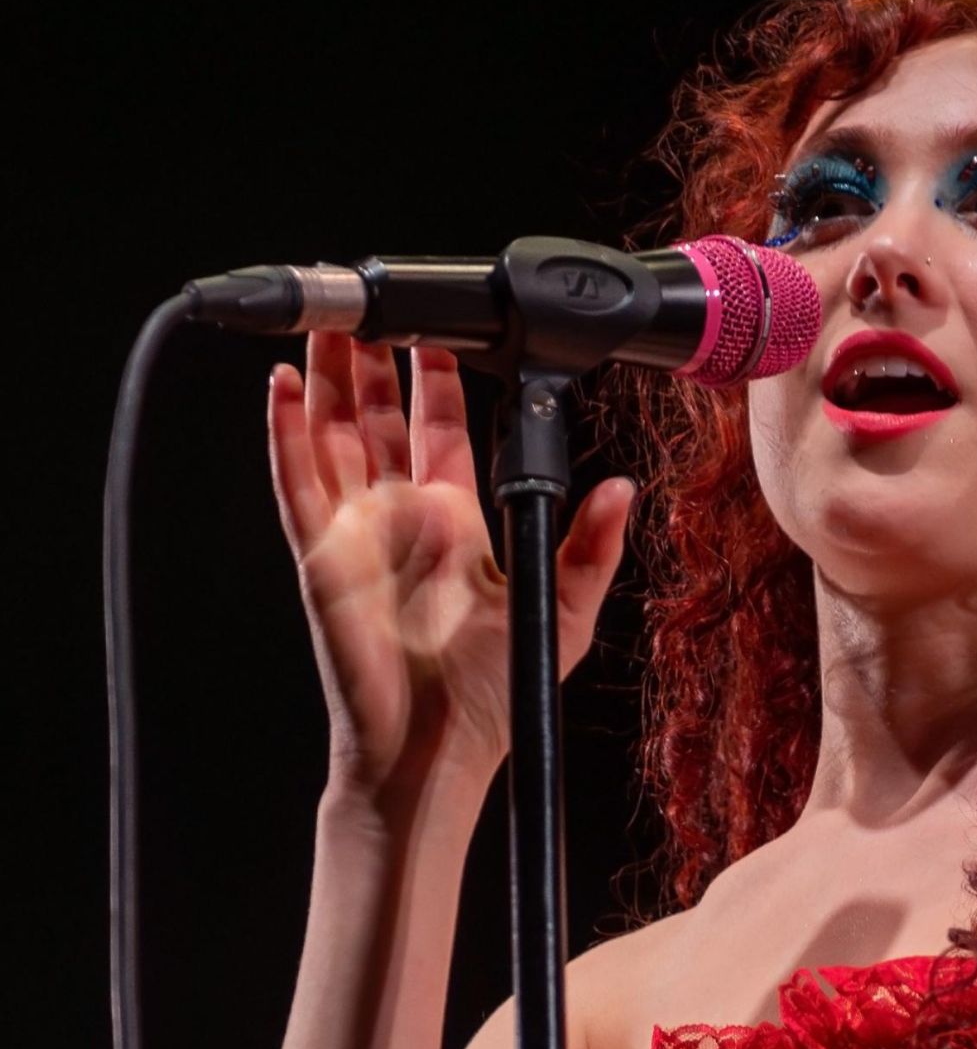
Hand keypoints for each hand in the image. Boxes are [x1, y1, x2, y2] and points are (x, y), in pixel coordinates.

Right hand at [267, 332, 631, 799]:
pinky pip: (295, 479)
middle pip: (380, 417)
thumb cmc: (493, 693)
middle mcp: (403, 515)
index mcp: (457, 519)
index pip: (441, 427)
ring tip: (328, 320)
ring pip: (333, 433)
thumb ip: (592, 548)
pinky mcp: (320, 551)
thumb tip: (621, 487)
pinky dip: (285, 432)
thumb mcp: (561, 612)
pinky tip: (283, 385)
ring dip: (329, 377)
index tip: (444, 327)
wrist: (434, 748)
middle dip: (376, 358)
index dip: (438, 376)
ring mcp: (357, 529)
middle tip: (373, 300)